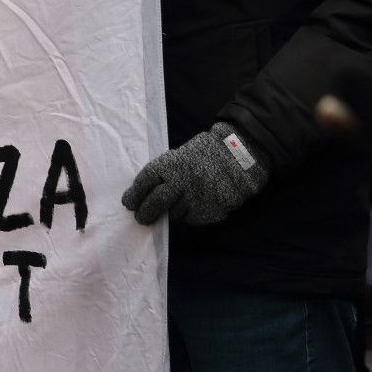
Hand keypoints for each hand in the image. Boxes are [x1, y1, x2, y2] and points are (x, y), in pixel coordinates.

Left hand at [122, 124, 269, 225]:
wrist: (242, 154)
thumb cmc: (207, 152)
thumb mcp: (182, 154)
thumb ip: (164, 172)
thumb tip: (141, 192)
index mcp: (170, 164)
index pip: (144, 182)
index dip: (134, 194)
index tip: (129, 203)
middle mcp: (181, 181)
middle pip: (155, 203)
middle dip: (145, 213)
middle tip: (141, 218)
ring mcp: (196, 197)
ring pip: (174, 213)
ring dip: (171, 212)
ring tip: (178, 204)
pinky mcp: (210, 211)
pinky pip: (192, 218)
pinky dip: (190, 214)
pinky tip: (196, 204)